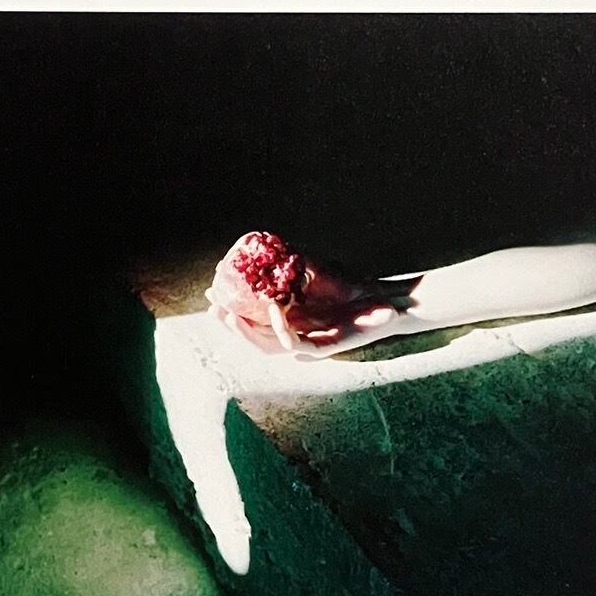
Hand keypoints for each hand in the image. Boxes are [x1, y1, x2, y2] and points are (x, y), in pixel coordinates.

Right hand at [207, 231, 413, 358]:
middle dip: (230, 325)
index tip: (212, 293)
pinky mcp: (323, 348)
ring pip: (267, 347)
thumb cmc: (351, 286)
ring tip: (228, 316)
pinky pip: (295, 343)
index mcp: (288, 322)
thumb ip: (291, 263)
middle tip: (212, 308)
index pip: (251, 321)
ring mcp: (307, 345)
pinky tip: (272, 309)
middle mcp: (294, 336)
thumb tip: (264, 246)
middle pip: (253, 338)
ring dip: (245, 333)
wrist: (383, 299)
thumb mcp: (314, 269)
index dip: (230, 310)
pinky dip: (280, 328)